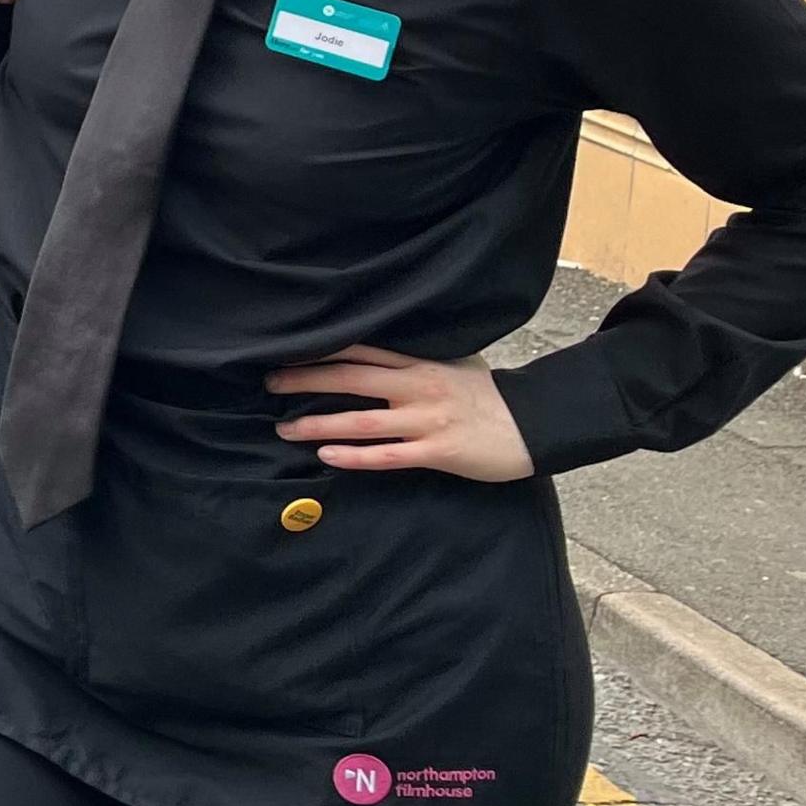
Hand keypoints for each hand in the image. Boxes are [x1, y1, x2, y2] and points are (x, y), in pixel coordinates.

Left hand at [266, 343, 537, 480]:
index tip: (284, 350)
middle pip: (351, 378)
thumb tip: (376, 353)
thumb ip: (414, 361)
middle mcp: (417, 387)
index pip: (360, 349)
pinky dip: (355, 455)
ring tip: (285, 428)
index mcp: (419, 363)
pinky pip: (388, 455)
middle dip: (305, 381)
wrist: (537, 422)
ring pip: (362, 420)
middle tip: (268, 384)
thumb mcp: (452, 365)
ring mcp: (426, 420)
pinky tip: (327, 455)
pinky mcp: (437, 451)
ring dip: (318, 423)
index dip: (319, 350)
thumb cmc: (490, 395)